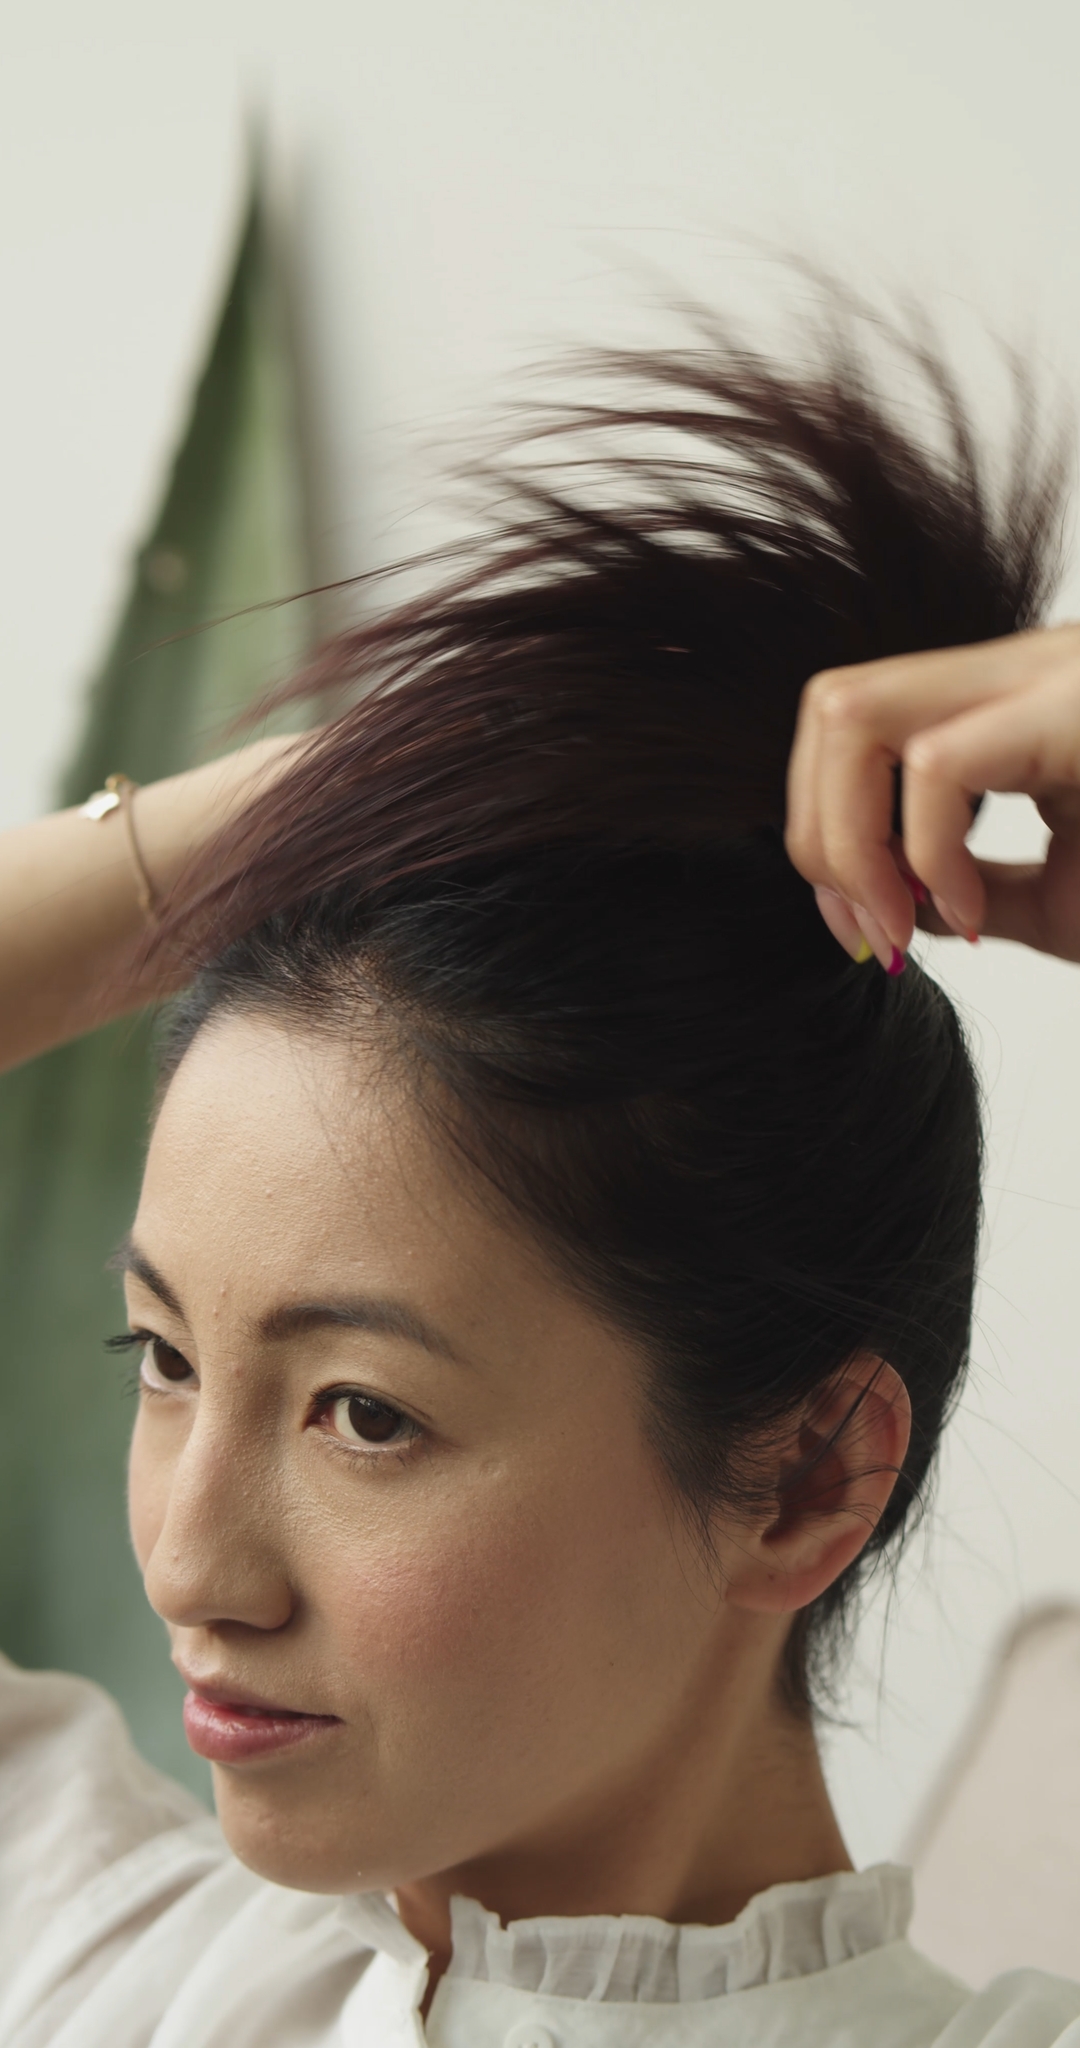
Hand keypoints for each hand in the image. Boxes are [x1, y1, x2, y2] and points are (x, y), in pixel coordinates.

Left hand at [784, 624, 1079, 970]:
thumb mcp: (1058, 899)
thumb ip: (966, 890)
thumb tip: (890, 901)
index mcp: (1016, 702)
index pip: (855, 722)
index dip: (826, 832)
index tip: (865, 930)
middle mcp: (1024, 670)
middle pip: (831, 707)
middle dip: (821, 837)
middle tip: (872, 930)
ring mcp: (1046, 675)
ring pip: (856, 711)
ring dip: (851, 838)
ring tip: (903, 919)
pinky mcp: (1073, 707)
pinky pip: (937, 763)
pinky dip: (927, 853)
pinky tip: (972, 912)